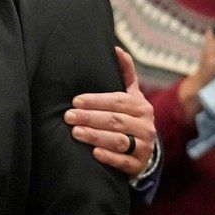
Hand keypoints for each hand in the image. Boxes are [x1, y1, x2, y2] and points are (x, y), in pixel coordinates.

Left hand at [65, 47, 157, 177]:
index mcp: (141, 106)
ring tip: (76, 132)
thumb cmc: (130, 117)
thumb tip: (116, 49)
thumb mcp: (131, 96)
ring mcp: (144, 147)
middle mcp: (146, 126)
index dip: (96, 100)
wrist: (144, 149)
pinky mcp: (139, 165)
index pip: (118, 101)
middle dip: (90, 118)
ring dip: (96, 136)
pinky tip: (94, 153)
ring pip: (118, 140)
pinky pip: (124, 162)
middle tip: (68, 116)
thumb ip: (126, 74)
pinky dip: (109, 157)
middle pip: (115, 120)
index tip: (75, 100)